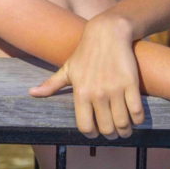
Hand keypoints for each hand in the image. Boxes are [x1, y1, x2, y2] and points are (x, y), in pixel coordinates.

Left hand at [29, 14, 144, 138]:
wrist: (107, 33)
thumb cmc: (85, 53)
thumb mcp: (67, 68)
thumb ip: (51, 84)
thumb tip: (31, 93)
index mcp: (80, 93)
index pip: (85, 127)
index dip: (91, 134)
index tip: (96, 132)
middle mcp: (97, 94)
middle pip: (106, 129)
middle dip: (110, 134)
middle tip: (113, 131)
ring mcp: (115, 90)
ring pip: (123, 124)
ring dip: (125, 131)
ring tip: (124, 128)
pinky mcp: (131, 84)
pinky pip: (137, 113)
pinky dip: (138, 120)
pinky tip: (134, 117)